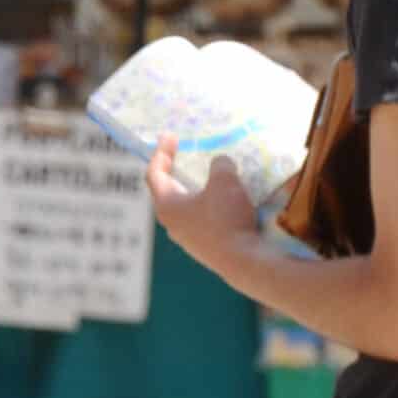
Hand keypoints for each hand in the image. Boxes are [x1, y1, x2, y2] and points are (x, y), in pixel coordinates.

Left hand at [146, 134, 261, 271]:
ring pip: (187, 207)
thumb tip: (220, 164)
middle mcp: (172, 223)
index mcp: (167, 205)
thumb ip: (220, 165)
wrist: (243, 261)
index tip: (170, 137)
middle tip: (184, 155)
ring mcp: (188, 238)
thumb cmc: (226, 217)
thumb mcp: (224, 181)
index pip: (154, 174)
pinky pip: (203, 220)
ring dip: (196, 190)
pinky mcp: (205, 248)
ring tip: (209, 176)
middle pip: (168, 191)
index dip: (161, 153)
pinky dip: (209, 206)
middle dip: (176, 171)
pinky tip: (226, 201)